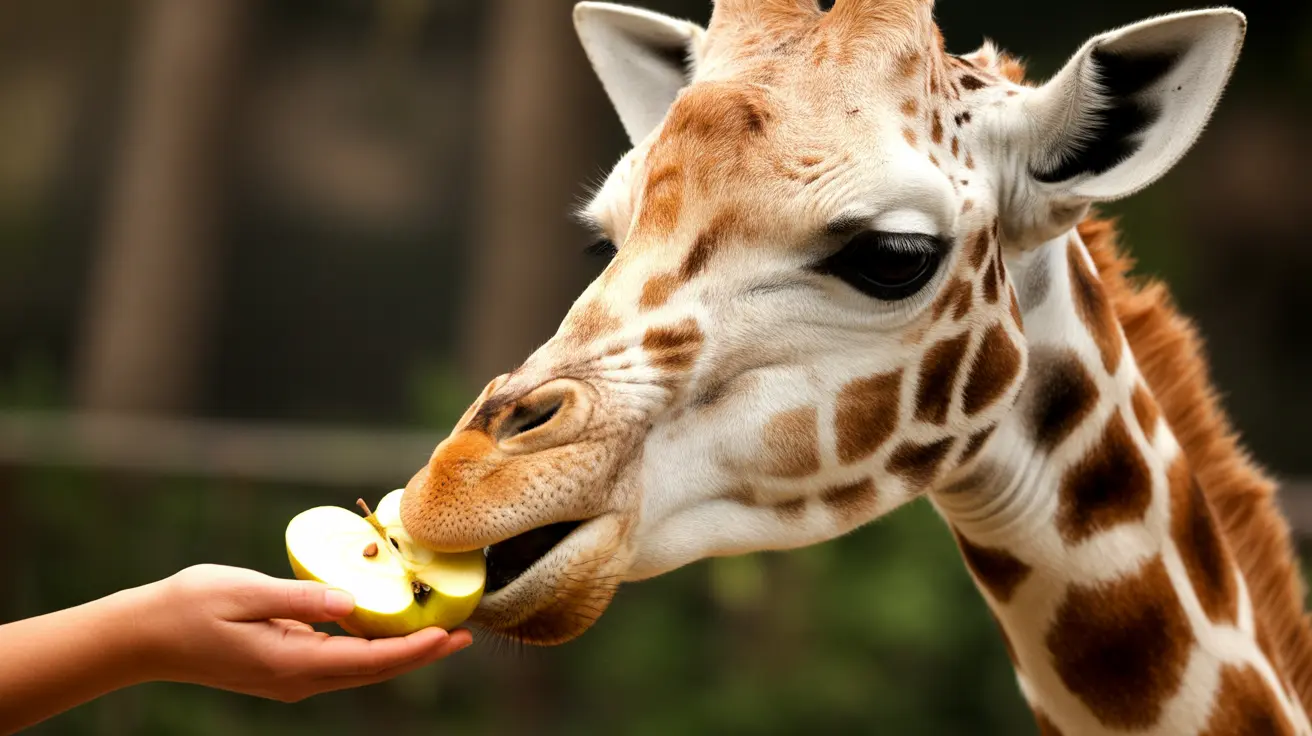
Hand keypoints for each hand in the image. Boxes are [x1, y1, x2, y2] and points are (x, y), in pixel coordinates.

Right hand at [138, 564, 471, 701]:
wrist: (142, 637)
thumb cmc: (188, 606)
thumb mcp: (244, 592)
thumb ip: (299, 598)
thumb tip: (350, 602)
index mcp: (291, 662)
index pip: (369, 660)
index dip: (414, 649)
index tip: (450, 635)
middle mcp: (296, 679)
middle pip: (373, 670)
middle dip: (421, 654)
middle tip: (464, 635)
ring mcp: (290, 678)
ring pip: (359, 668)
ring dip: (401, 651)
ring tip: (440, 631)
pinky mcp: (283, 667)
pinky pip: (340, 660)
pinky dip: (372, 646)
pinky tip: (389, 627)